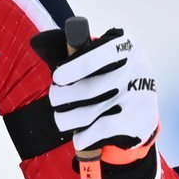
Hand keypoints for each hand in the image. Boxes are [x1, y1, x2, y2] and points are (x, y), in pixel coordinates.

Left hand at [33, 26, 159, 161]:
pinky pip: (102, 130)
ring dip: (69, 118)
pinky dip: (85, 136)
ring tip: (63, 118)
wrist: (140, 108)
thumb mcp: (97, 56)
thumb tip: (37, 42)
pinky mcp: (141, 122)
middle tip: (56, 98)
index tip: (58, 77)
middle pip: (90, 88)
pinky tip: (80, 136)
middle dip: (64, 97)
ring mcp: (141, 97)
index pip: (102, 54)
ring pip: (91, 112)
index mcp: (126, 46)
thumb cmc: (108, 75)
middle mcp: (138, 69)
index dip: (76, 66)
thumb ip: (72, 49)